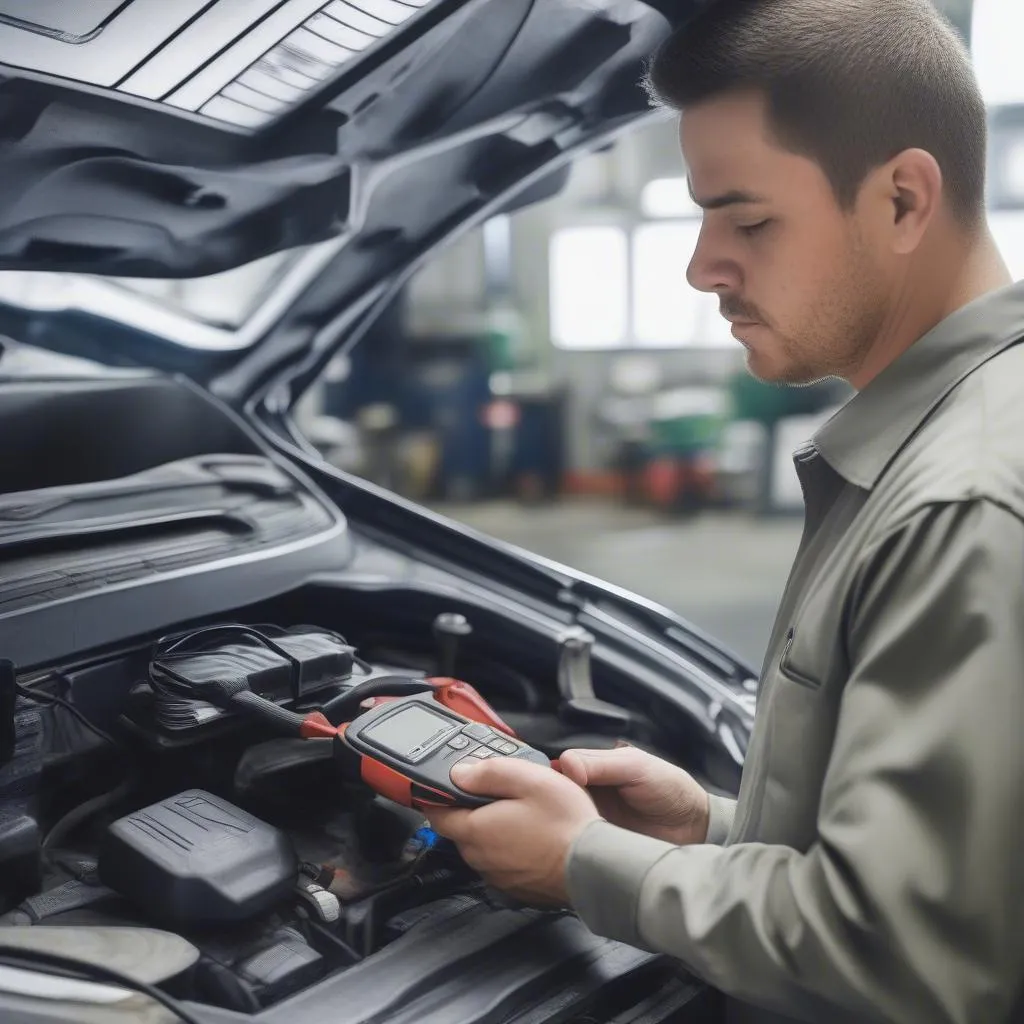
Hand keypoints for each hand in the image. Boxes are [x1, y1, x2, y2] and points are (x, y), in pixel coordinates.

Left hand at [424, 757, 599, 907]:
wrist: (594, 867)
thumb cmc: (565, 824)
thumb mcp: (527, 779)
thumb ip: (488, 772)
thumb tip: (459, 773)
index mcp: (476, 830)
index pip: (437, 814)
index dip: (438, 795)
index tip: (445, 784)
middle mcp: (481, 858)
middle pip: (461, 829)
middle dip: (472, 809)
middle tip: (499, 791)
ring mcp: (499, 876)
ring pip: (483, 846)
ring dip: (493, 829)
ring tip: (522, 812)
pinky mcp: (517, 888)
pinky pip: (503, 862)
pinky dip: (510, 849)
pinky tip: (533, 837)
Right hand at [557, 745, 709, 845]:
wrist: (693, 828)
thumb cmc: (669, 788)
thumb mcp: (635, 767)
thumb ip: (600, 764)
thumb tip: (564, 765)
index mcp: (593, 767)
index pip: (558, 768)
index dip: (547, 776)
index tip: (543, 787)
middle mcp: (586, 792)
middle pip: (552, 794)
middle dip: (546, 802)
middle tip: (544, 812)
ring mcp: (588, 820)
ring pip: (558, 819)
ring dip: (555, 824)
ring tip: (553, 831)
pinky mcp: (594, 846)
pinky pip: (573, 844)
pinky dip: (566, 844)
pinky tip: (565, 847)